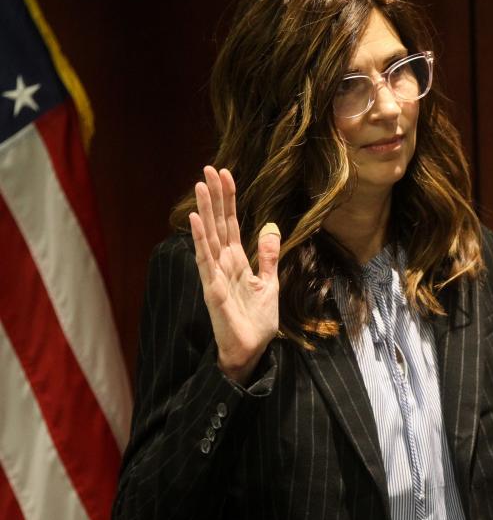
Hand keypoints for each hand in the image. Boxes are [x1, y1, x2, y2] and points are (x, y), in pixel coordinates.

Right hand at [189, 166, 279, 384]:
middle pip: (218, 224)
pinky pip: (206, 262)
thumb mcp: (269, 283)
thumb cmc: (257, 321)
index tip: (226, 174)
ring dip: (204, 212)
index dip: (229, 199)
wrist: (252, 351)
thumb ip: (268, 257)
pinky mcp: (213, 290)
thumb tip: (269, 229)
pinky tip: (196, 222)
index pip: (231, 223)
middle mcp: (223, 264)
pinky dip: (200, 241)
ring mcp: (216, 276)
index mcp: (237, 261)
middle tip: (208, 169)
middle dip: (214, 198)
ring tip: (200, 186)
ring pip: (209, 238)